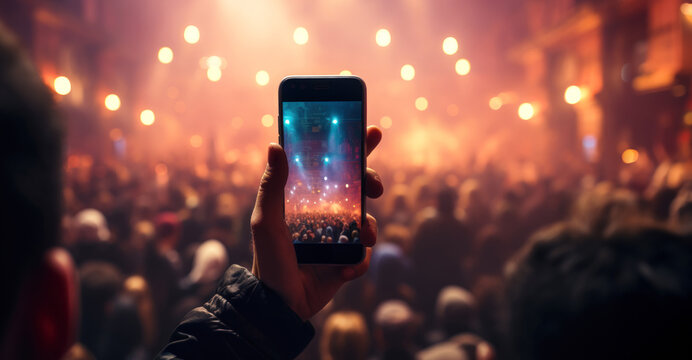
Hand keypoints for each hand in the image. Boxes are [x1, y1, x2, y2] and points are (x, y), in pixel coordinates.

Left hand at [250, 126, 382, 320]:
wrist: (278, 306)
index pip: (331, 167)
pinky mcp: (346, 262)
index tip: (371, 132)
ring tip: (364, 237)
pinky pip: (364, 256)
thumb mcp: (266, 220)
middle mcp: (325, 215)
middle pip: (357, 189)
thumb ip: (272, 185)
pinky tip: (343, 271)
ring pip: (367, 221)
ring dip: (370, 227)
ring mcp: (338, 238)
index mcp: (306, 199)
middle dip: (371, 182)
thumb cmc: (267, 260)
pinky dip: (358, 262)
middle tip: (375, 187)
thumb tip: (275, 145)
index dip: (353, 149)